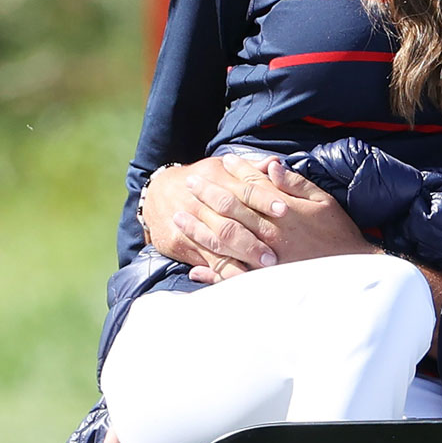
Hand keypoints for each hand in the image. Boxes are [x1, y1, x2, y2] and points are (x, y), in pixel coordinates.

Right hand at [142, 156, 284, 272]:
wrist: (156, 192)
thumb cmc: (201, 180)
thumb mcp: (221, 168)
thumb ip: (250, 169)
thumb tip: (276, 163)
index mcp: (216, 181)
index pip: (244, 191)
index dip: (264, 200)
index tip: (284, 210)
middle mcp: (202, 205)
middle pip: (230, 224)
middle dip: (253, 240)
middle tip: (275, 253)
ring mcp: (190, 226)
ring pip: (217, 245)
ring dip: (241, 259)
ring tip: (263, 269)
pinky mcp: (180, 244)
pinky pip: (205, 261)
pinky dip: (223, 272)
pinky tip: (241, 278)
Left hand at [187, 156, 376, 281]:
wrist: (351, 271)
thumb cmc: (338, 233)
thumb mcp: (323, 201)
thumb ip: (295, 184)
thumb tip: (272, 166)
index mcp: (283, 210)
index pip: (253, 186)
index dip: (236, 171)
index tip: (221, 161)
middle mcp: (269, 232)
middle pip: (231, 208)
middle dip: (208, 193)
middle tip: (189, 182)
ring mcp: (263, 257)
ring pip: (223, 240)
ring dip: (199, 227)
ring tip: (179, 217)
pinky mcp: (265, 279)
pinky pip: (232, 277)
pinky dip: (212, 274)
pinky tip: (194, 270)